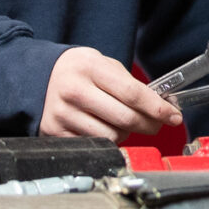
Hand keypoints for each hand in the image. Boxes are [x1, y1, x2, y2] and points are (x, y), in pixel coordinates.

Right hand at [41, 45, 179, 138]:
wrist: (35, 76)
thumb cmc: (75, 70)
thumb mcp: (101, 63)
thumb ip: (128, 83)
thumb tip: (158, 107)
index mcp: (90, 68)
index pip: (132, 93)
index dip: (157, 108)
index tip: (173, 115)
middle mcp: (74, 91)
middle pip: (125, 118)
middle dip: (149, 124)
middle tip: (157, 123)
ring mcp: (63, 114)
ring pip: (111, 136)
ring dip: (126, 134)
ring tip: (122, 122)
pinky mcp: (55, 132)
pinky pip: (93, 145)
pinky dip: (106, 140)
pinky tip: (103, 127)